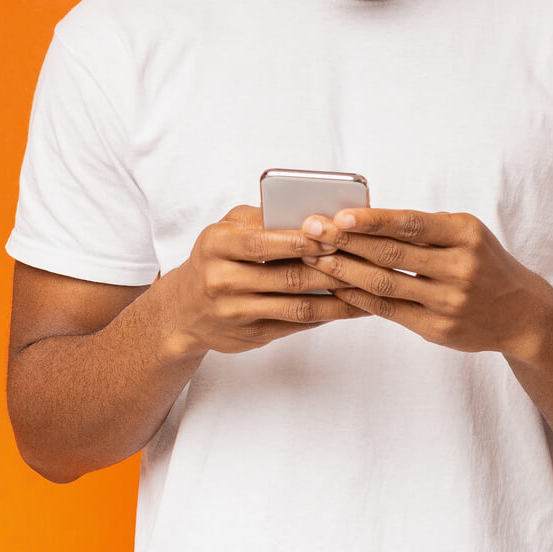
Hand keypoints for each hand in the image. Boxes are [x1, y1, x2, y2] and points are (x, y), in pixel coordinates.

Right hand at [151, 205, 370, 356]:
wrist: (183, 310)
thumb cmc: (216, 258)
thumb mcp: (228, 229)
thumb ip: (265, 219)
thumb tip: (315, 215)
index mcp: (216, 245)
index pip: (263, 242)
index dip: (301, 239)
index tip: (334, 234)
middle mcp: (221, 281)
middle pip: (288, 276)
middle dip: (331, 268)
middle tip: (367, 260)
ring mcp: (235, 313)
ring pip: (297, 305)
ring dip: (338, 297)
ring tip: (369, 287)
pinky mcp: (250, 336)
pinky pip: (296, 324)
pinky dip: (327, 315)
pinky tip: (351, 306)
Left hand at [299, 208, 552, 359]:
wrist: (521, 314)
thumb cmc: (485, 264)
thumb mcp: (468, 235)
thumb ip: (425, 229)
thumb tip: (363, 219)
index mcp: (466, 235)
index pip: (411, 224)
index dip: (372, 220)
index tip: (338, 215)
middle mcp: (460, 267)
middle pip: (391, 254)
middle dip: (346, 243)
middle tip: (312, 233)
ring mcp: (449, 301)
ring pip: (384, 284)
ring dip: (343, 271)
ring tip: (314, 259)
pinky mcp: (438, 328)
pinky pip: (388, 311)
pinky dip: (358, 298)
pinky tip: (336, 288)